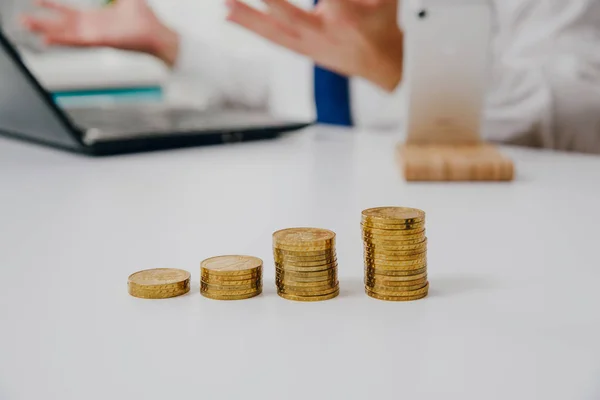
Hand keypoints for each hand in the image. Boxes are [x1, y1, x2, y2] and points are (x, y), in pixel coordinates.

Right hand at [21, 0, 179, 65]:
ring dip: (46, 31)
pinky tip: (48, 39)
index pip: (69, 13)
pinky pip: (77, 41)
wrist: (158, 34)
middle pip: (62, 25)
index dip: (53, 7)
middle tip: (23, 19)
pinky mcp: (100, 41)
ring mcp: (95, 36)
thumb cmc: (146, 19)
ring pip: (65, 35)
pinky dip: (62, 39)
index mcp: (96, 19)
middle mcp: (93, 29)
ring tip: (28, 27)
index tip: (36, 1)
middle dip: (43, 22)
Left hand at [226, 0, 403, 90]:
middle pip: (288, 14)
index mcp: (346, 18)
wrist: (385, 65)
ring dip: (248, 17)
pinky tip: (230, 15)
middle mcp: (324, 34)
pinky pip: (274, 38)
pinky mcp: (303, 51)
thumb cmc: (382, 23)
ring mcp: (310, 46)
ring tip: (225, 5)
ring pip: (274, 31)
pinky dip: (252, 26)